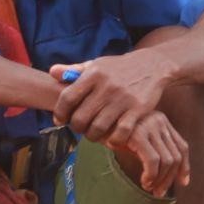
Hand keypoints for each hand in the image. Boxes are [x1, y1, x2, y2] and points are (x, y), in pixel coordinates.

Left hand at [51, 53, 172, 145]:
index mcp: (93, 75)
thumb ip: (73, 70)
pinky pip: (122, 131)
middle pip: (81, 116)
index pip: (68, 97)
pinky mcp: (138, 109)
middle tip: (77, 129)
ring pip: (99, 127)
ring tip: (92, 135)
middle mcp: (106, 87)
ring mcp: (123, 99)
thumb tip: (52, 72)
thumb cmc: (117, 68)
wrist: (151, 65)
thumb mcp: (95, 64)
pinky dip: (113, 140)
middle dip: (75, 127)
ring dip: (92, 136)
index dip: (60, 112)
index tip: (59, 120)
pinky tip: (111, 139)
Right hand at [114, 110, 190, 196]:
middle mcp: (158, 119)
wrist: (89, 121)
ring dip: (160, 180)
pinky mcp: (138, 134)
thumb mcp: (136, 138)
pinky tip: (144, 182)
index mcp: (160, 119)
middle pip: (176, 156)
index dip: (185, 167)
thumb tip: (178, 177)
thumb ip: (154, 149)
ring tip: (149, 188)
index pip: (182, 147)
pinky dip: (152, 175)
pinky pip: (153, 161)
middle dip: (169, 178)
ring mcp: (148, 125)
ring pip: (167, 161)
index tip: (182, 183)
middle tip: (159, 192)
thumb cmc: (110, 132)